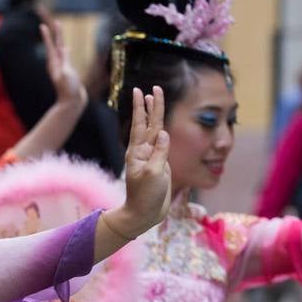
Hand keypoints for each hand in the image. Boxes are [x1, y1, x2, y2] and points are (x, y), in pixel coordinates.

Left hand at [40, 19, 85, 108]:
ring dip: (60, 41)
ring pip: (62, 51)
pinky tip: (66, 49)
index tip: (42, 26)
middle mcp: (58, 64)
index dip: (47, 35)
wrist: (72, 103)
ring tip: (59, 33)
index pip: (51, 46)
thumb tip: (64, 49)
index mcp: (55, 64)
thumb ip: (65, 62)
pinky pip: (67, 57)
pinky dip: (66, 51)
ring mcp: (63, 68)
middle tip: (56, 22)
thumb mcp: (66, 74)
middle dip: (56, 34)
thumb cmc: (69, 90)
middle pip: (57, 45)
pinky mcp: (68, 72)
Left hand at [109, 86, 171, 240]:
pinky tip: (162, 126)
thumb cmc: (146, 195)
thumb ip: (159, 152)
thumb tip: (164, 132)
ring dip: (155, 115)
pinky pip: (162, 144)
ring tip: (154, 99)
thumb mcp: (153, 173)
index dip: (141, 107)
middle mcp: (143, 151)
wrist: (145, 214)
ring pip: (156, 131)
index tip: (140, 91)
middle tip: (154, 88)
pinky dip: (163, 132)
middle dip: (151, 105)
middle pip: (150, 123)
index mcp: (137, 152)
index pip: (141, 124)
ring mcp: (152, 157)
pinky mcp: (160, 164)